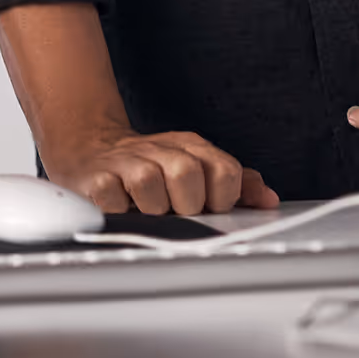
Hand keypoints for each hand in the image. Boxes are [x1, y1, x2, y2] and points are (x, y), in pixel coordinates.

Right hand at [41, 122, 279, 214]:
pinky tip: (122, 208)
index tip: (211, 209)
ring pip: (149, 184)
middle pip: (188, 173)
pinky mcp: (97, 178)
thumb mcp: (194, 164)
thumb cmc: (149, 164)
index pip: (224, 171)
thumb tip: (268, 199)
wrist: (89, 146)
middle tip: (177, 212)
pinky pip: (113, 197)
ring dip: (153, 209)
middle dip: (188, 204)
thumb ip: (234, 182)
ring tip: (148, 210)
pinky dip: (120, 211)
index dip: (223, 199)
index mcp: (189, 147)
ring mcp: (126, 162)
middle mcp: (159, 149)